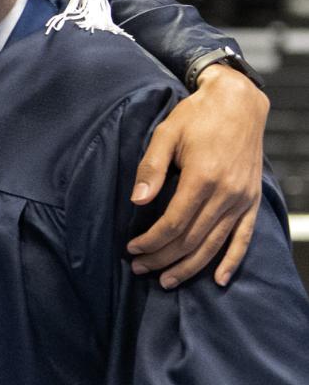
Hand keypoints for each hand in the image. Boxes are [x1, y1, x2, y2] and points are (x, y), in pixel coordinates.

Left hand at [128, 65, 267, 287]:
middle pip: (192, 239)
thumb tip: (137, 201)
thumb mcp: (166, 134)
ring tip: (167, 281)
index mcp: (203, 177)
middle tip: (140, 269)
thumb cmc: (197, 116)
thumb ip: (151, 168)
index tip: (132, 249)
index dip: (151, 241)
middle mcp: (226, 193)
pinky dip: (232, 260)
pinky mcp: (252, 200)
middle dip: (163, 258)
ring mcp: (242, 199)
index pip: (173, 223)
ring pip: (214, 244)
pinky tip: (218, 279)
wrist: (239, 103)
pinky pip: (244, 237)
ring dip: (189, 266)